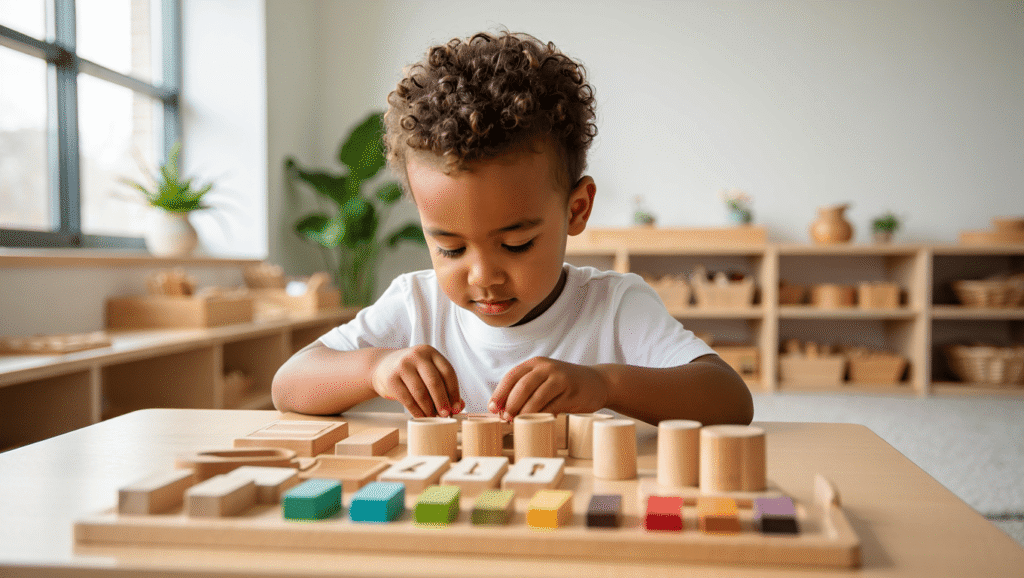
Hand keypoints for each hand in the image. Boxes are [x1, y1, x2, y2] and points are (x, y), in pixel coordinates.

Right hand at [371, 345, 462, 417]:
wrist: (383, 366)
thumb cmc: (412, 372)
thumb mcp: (428, 371)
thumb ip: (444, 386)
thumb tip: (459, 406)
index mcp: (430, 352)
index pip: (448, 372)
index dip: (454, 392)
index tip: (456, 407)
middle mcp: (417, 356)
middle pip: (434, 381)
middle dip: (442, 401)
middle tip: (446, 414)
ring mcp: (402, 366)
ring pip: (420, 392)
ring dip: (429, 408)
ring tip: (433, 417)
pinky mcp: (391, 379)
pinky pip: (407, 399)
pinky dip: (416, 411)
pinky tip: (421, 416)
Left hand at [488, 357, 608, 420]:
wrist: (597, 382)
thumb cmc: (564, 384)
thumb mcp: (544, 379)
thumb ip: (525, 389)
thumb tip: (500, 409)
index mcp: (536, 363)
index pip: (511, 376)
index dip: (499, 393)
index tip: (492, 408)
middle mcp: (547, 368)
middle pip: (522, 386)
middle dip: (510, 404)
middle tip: (504, 418)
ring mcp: (561, 379)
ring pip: (537, 397)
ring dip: (524, 412)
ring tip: (517, 422)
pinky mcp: (572, 392)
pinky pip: (552, 407)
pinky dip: (541, 417)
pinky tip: (536, 423)